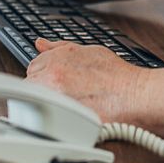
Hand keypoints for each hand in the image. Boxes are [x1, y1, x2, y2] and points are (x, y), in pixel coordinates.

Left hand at [25, 39, 146, 121]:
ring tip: (67, 105)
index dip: (45, 73)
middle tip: (62, 93)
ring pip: (36, 101)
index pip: (34, 65)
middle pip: (31, 82)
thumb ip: (59, 47)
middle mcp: (53, 76)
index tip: (54, 79)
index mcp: (57, 58)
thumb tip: (40, 43)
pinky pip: (45, 118)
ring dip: (46, 102)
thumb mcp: (88, 50)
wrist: (132, 95)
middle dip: (41, 87)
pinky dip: (53, 118)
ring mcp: (55, 97)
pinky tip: (68, 116)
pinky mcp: (60, 117)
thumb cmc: (116, 76)